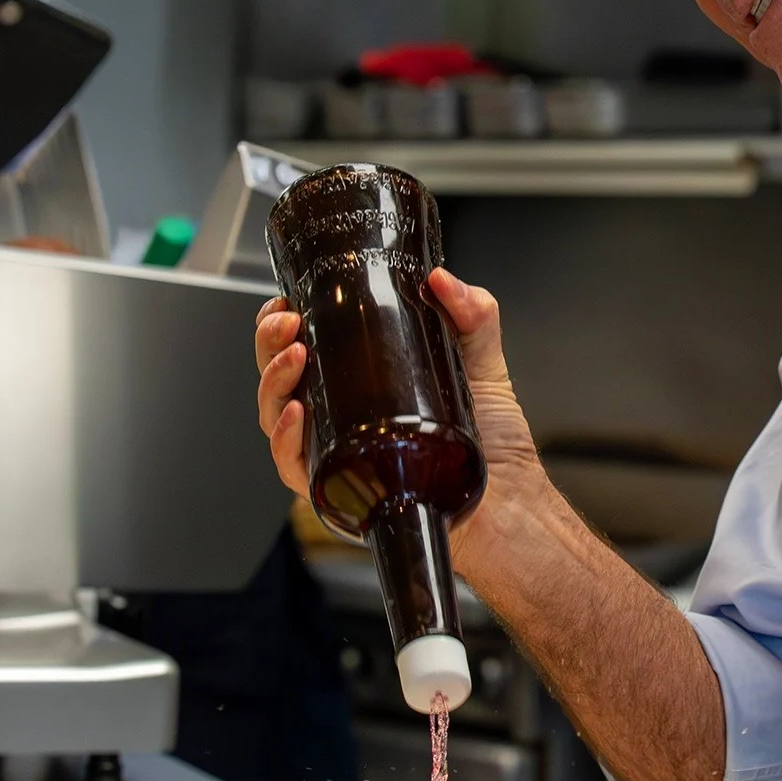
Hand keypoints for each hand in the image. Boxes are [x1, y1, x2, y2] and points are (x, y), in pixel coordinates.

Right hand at [252, 271, 546, 544]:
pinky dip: (284, 440)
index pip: (302, 350)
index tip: (287, 303)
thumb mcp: (480, 362)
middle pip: (278, 381)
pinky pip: (294, 468)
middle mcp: (341, 421)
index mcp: (359, 386)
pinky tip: (294, 414)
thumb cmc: (493, 443)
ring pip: (276, 420)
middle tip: (287, 324)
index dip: (282, 327)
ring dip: (272, 384)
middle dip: (270, 346)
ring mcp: (338, 456)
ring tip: (295, 357)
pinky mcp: (343, 493)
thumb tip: (441, 278)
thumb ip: (472, 313)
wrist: (511, 502)